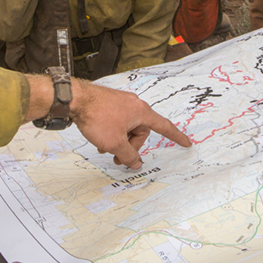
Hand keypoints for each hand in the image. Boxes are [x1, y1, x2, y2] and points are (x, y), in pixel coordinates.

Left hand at [69, 79, 192, 170]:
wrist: (75, 99)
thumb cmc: (97, 117)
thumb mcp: (114, 143)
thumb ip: (128, 156)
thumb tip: (136, 164)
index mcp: (141, 112)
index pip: (164, 126)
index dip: (176, 137)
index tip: (186, 143)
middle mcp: (135, 104)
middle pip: (140, 132)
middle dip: (130, 146)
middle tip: (117, 157)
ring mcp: (122, 102)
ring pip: (127, 127)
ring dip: (119, 140)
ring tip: (104, 147)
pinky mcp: (111, 102)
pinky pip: (118, 121)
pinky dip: (113, 132)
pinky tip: (100, 138)